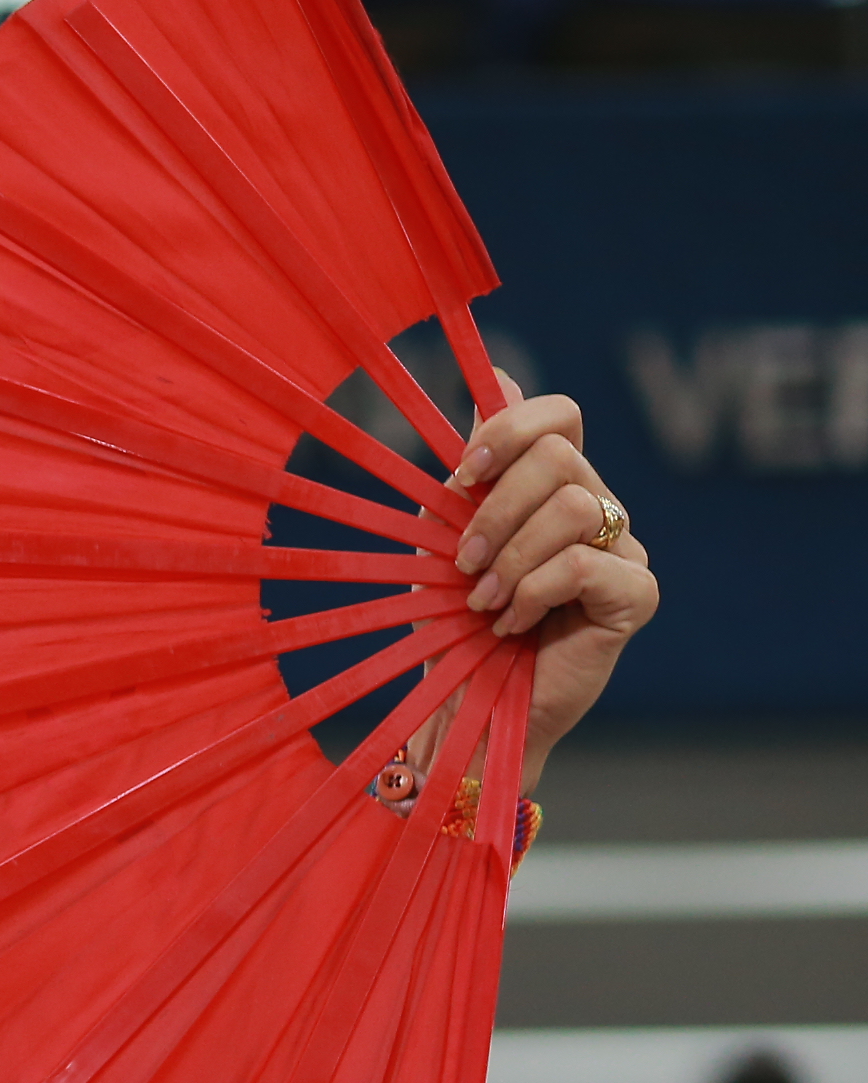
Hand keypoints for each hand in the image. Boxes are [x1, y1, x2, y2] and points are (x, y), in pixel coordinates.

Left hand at [444, 373, 658, 792]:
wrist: (465, 708)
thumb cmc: (452, 627)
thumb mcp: (446, 538)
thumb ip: (471, 468)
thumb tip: (495, 374)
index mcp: (552, 489)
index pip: (559, 416)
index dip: (508, 431)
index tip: (459, 478)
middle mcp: (598, 509)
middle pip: (561, 457)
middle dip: (496, 510)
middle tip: (465, 563)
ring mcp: (624, 551)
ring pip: (574, 507)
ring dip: (510, 559)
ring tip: (484, 603)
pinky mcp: (636, 596)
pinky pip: (583, 562)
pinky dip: (533, 592)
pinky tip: (513, 623)